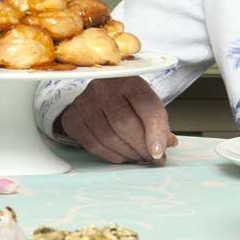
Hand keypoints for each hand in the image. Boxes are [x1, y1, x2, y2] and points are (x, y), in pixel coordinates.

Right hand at [58, 76, 178, 164]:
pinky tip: (121, 155)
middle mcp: (103, 87)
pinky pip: (93, 144)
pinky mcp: (73, 118)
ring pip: (108, 137)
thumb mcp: (146, 103)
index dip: (154, 131)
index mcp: (128, 80)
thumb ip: (158, 122)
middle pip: (124, 123)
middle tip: (152, 159)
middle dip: (141, 147)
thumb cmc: (127, 100)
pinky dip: (110, 155)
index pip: (145, 105)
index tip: (159, 152)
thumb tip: (166, 143)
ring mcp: (84, 102)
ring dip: (127, 154)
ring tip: (138, 157)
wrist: (99, 95)